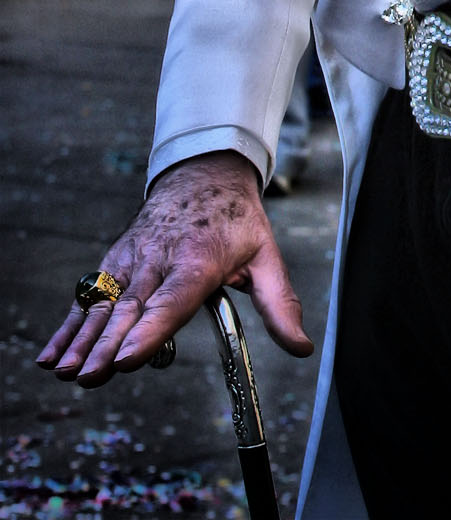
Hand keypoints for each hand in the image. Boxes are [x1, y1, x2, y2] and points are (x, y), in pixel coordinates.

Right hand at [36, 152, 311, 385]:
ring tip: (66, 371)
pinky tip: (50, 355)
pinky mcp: (117, 259)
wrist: (204, 170)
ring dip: (83, 339)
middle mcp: (161, 258)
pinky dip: (69, 325)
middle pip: (132, 308)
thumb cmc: (236, 218)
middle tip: (91, 377)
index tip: (130, 358)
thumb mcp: (266, 255)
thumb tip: (301, 348)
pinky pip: (91, 296)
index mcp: (199, 260)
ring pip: (106, 304)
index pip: (173, 299)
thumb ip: (280, 303)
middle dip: (109, 346)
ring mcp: (134, 258)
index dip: (151, 330)